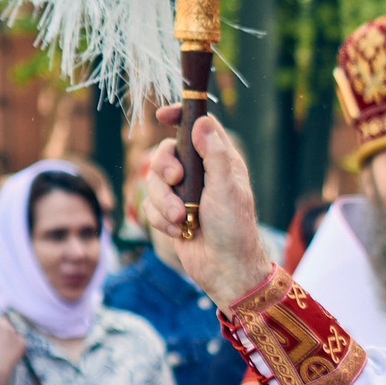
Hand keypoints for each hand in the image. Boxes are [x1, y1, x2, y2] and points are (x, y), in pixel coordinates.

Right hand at [142, 109, 273, 310]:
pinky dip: (162, 220)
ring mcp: (184, 194)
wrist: (225, 269)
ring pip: (154, 182)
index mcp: (220, 161)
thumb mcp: (227, 188)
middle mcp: (201, 174)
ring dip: (164, 201)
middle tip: (176, 179)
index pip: (197, 127)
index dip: (179, 116)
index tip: (163, 115)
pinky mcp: (171, 214)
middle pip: (166, 152)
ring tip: (182, 219)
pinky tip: (180, 232)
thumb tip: (202, 122)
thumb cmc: (234, 228)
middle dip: (164, 166)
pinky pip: (151, 207)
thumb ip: (214, 154)